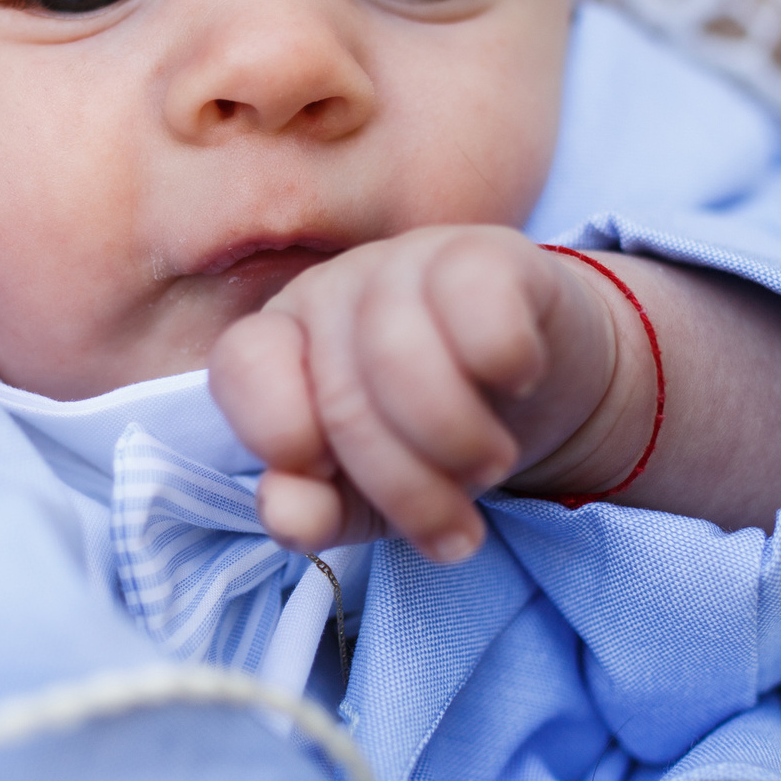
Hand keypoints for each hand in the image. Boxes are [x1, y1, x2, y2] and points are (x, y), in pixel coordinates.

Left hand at [209, 228, 649, 562]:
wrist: (540, 383)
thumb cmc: (429, 439)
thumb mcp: (364, 497)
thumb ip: (314, 512)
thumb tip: (290, 516)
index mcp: (282, 342)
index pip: (239, 367)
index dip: (278, 433)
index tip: (328, 479)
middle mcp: (331, 291)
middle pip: (340, 401)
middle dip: (405, 490)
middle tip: (452, 529)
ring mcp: (406, 261)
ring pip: (401, 356)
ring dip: (457, 442)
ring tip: (489, 469)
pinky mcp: (488, 252)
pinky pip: (480, 303)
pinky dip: (503, 361)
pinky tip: (518, 382)